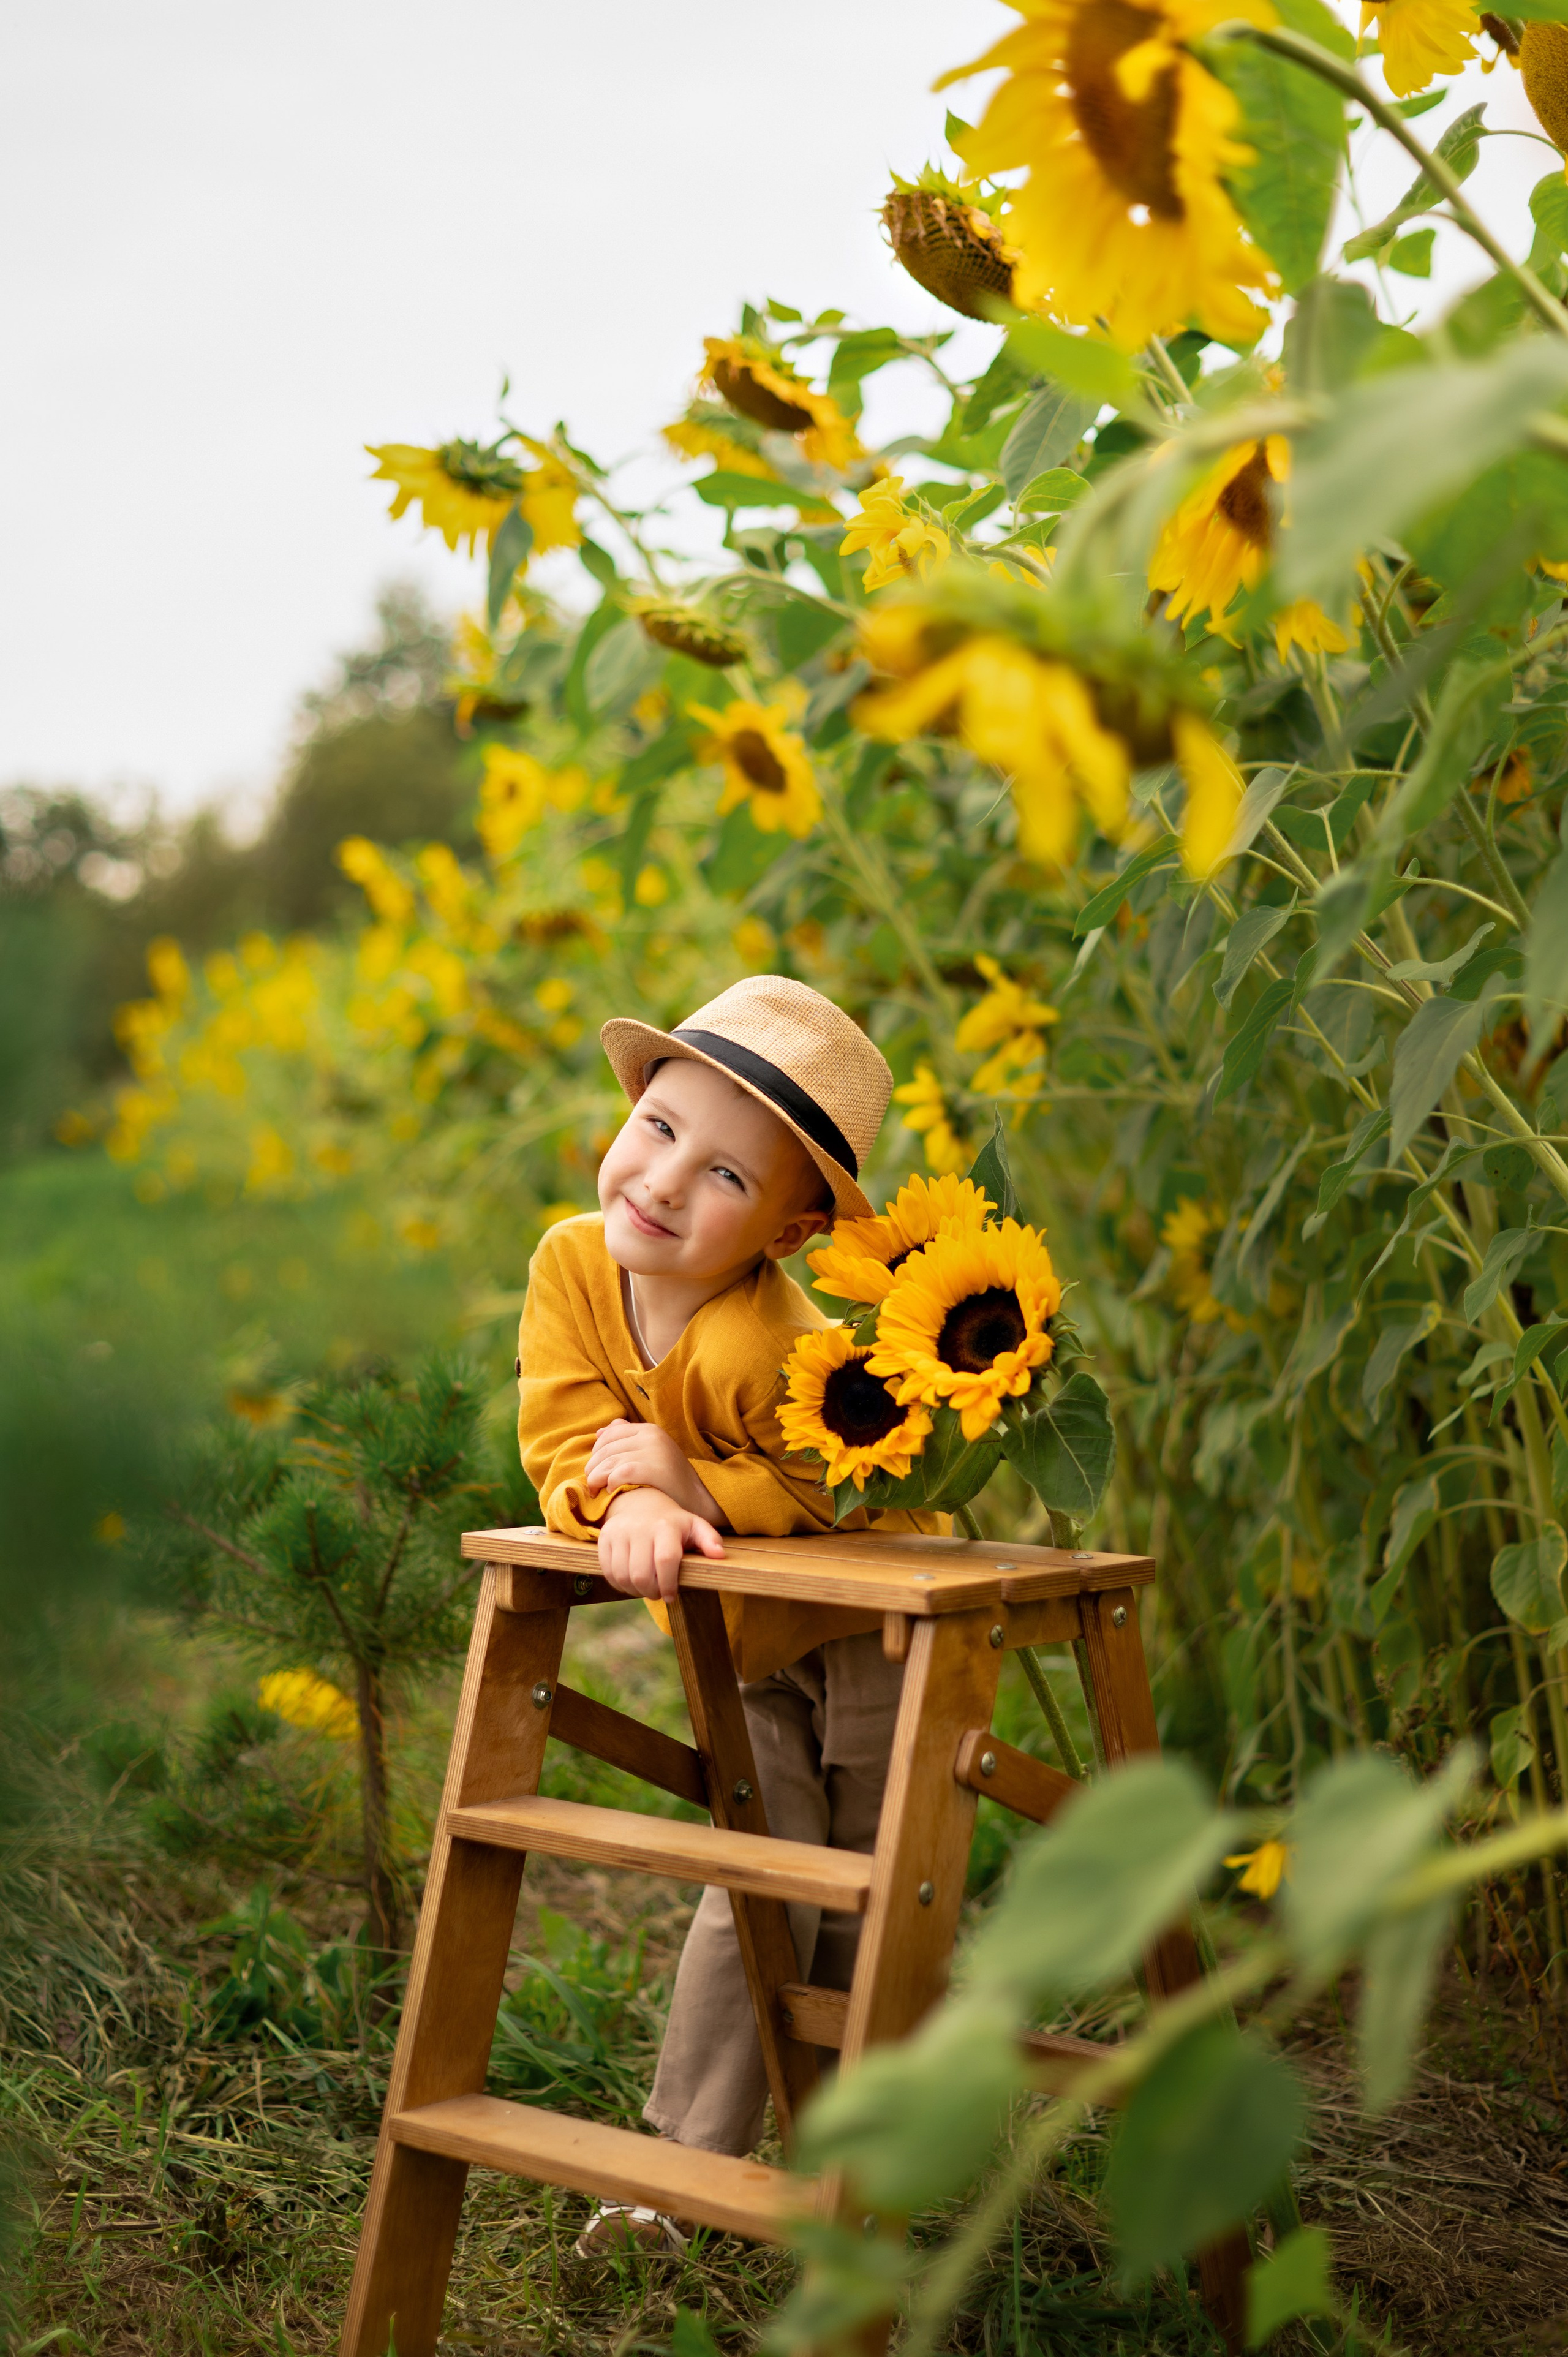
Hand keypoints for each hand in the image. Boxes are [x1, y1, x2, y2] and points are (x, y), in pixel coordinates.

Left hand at [586, 1418, 722, 1522]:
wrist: (696, 1500)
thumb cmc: (668, 1480)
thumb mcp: (651, 1453)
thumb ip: (627, 1439)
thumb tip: (599, 1432)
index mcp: (649, 1429)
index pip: (608, 1435)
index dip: (596, 1453)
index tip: (595, 1469)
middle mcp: (652, 1435)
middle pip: (605, 1449)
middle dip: (593, 1468)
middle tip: (592, 1485)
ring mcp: (654, 1451)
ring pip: (609, 1461)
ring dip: (596, 1478)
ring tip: (597, 1491)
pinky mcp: (654, 1468)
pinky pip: (619, 1473)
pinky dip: (610, 1483)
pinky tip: (612, 1492)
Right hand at [597, 1487, 724, 1600]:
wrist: (640, 1504)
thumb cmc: (672, 1523)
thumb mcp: (695, 1526)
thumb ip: (709, 1540)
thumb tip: (719, 1555)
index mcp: (665, 1526)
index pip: (665, 1560)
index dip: (668, 1584)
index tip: (671, 1596)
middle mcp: (639, 1528)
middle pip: (641, 1573)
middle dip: (651, 1591)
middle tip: (658, 1593)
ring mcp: (619, 1532)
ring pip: (623, 1576)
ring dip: (635, 1590)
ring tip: (646, 1588)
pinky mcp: (604, 1539)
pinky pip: (608, 1572)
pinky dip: (620, 1584)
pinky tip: (631, 1582)